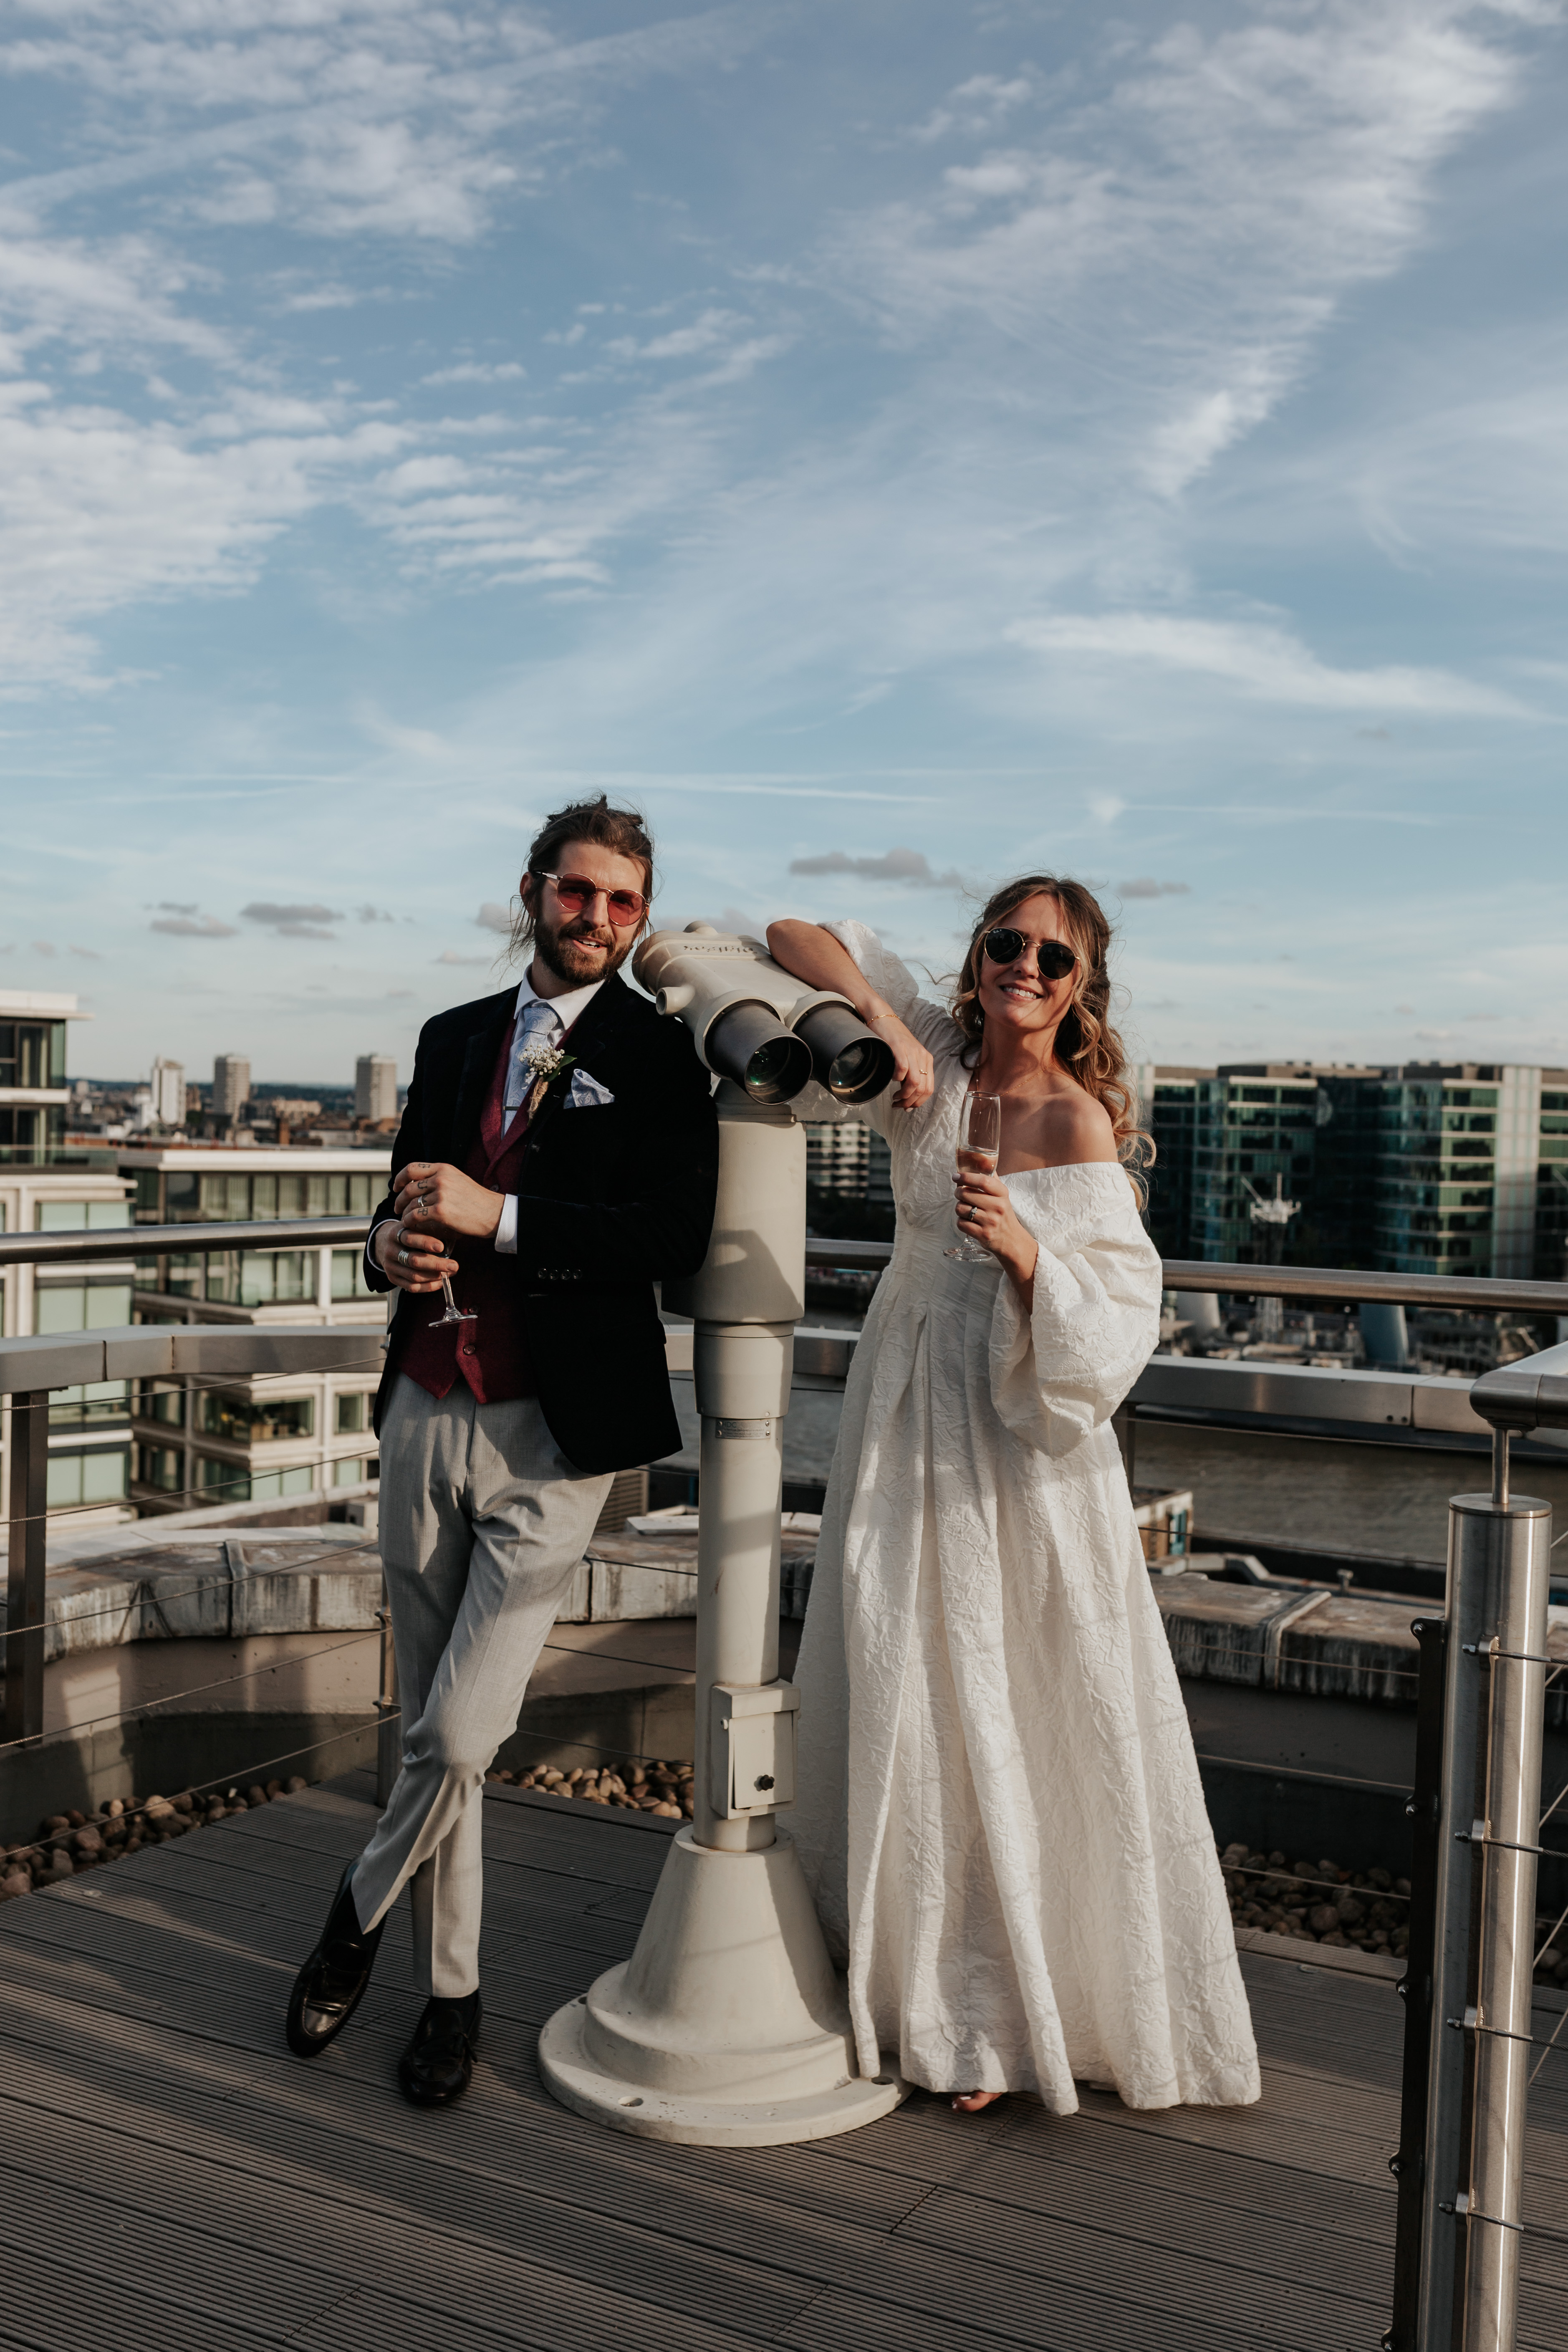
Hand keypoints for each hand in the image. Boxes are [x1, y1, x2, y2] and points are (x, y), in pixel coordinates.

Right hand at [374, 1220, 459, 1293]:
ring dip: (435, 1276)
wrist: (382, 1244)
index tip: (441, 1246)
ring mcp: (390, 1266)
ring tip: (451, 1272)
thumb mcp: (411, 1226)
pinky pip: (412, 1287)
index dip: (425, 1242)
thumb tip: (454, 1232)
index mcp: (395, 1233)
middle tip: (454, 1265)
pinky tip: (441, 1281)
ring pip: (414, 1276)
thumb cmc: (406, 1234)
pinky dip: (429, 1286)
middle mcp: (390, 1251)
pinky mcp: (392, 1279)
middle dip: (436, 1264)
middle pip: (413, 1260)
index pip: (409, 1238)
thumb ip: (425, 1228)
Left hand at [392, 1160, 505, 1241]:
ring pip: (411, 1203)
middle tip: (397, 1208)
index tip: (396, 1187)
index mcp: (444, 1169)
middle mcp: (441, 1178)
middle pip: (408, 1187)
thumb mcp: (458, 1180)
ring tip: (405, 1219)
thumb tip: (418, 1183)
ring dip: (404, 1213)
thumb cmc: (477, 1200)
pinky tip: (410, 1225)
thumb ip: (439, 1178)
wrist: (494, 1213)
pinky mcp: (441, 1211)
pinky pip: (416, 1216)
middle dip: (399, 1199)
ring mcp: (441, 1194)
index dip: (400, 1178)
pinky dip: (409, 1221)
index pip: (412, 1168)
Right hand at [865, 1008, 934, 1109]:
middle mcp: (923, 1056)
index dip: (919, 1102)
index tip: (907, 1107)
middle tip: (899, 1105)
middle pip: (923, 1088)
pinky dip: (897, 1079)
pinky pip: (903, 1069)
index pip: (929, 1088)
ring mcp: (912, 1051)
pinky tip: (891, 1079)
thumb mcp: (907, 1057)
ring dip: (904, 1095)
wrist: (883, 1018)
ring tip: (895, 1098)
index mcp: (927, 1059)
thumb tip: (907, 1096)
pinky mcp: (899, 1047)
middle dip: (911, 1102)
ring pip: (915, 1083)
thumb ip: (910, 1073)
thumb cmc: (892, 1040)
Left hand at [953, 1167, 1037, 1287]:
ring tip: (966, 1209)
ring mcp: (990, 1222)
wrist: (1011, 1240)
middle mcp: (998, 1207)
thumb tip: (981, 1159)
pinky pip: (961, 1224)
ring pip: (961, 1209)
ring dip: (959, 1209)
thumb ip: (991, 1179)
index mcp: (1002, 1194)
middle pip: (965, 1194)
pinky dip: (961, 1222)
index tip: (956, 1176)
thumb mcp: (1001, 1195)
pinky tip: (968, 1221)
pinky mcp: (983, 1235)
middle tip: (960, 1194)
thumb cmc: (1002, 1214)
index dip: (966, 1177)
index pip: (983, 1180)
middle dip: (958, 1193)